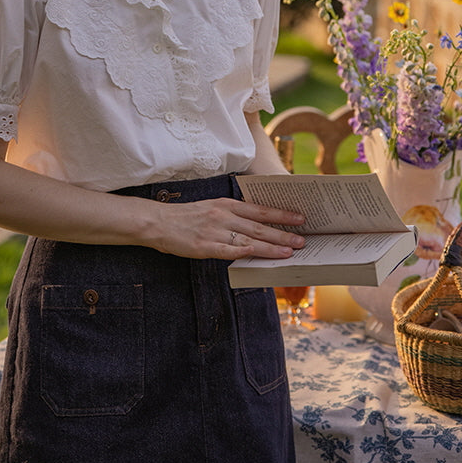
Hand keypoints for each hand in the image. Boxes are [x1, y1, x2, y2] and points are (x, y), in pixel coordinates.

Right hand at [149, 197, 305, 260]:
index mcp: (226, 204)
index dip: (281, 214)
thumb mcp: (212, 207)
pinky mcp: (206, 246)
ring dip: (272, 247)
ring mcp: (215, 231)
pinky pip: (230, 251)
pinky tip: (261, 258)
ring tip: (290, 252)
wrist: (158, 222)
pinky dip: (247, 254)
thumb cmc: (185, 216)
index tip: (299, 218)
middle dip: (283, 233)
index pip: (260, 209)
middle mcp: (224, 215)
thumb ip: (232, 214)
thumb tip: (256, 224)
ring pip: (250, 239)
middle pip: (260, 226)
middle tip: (302, 240)